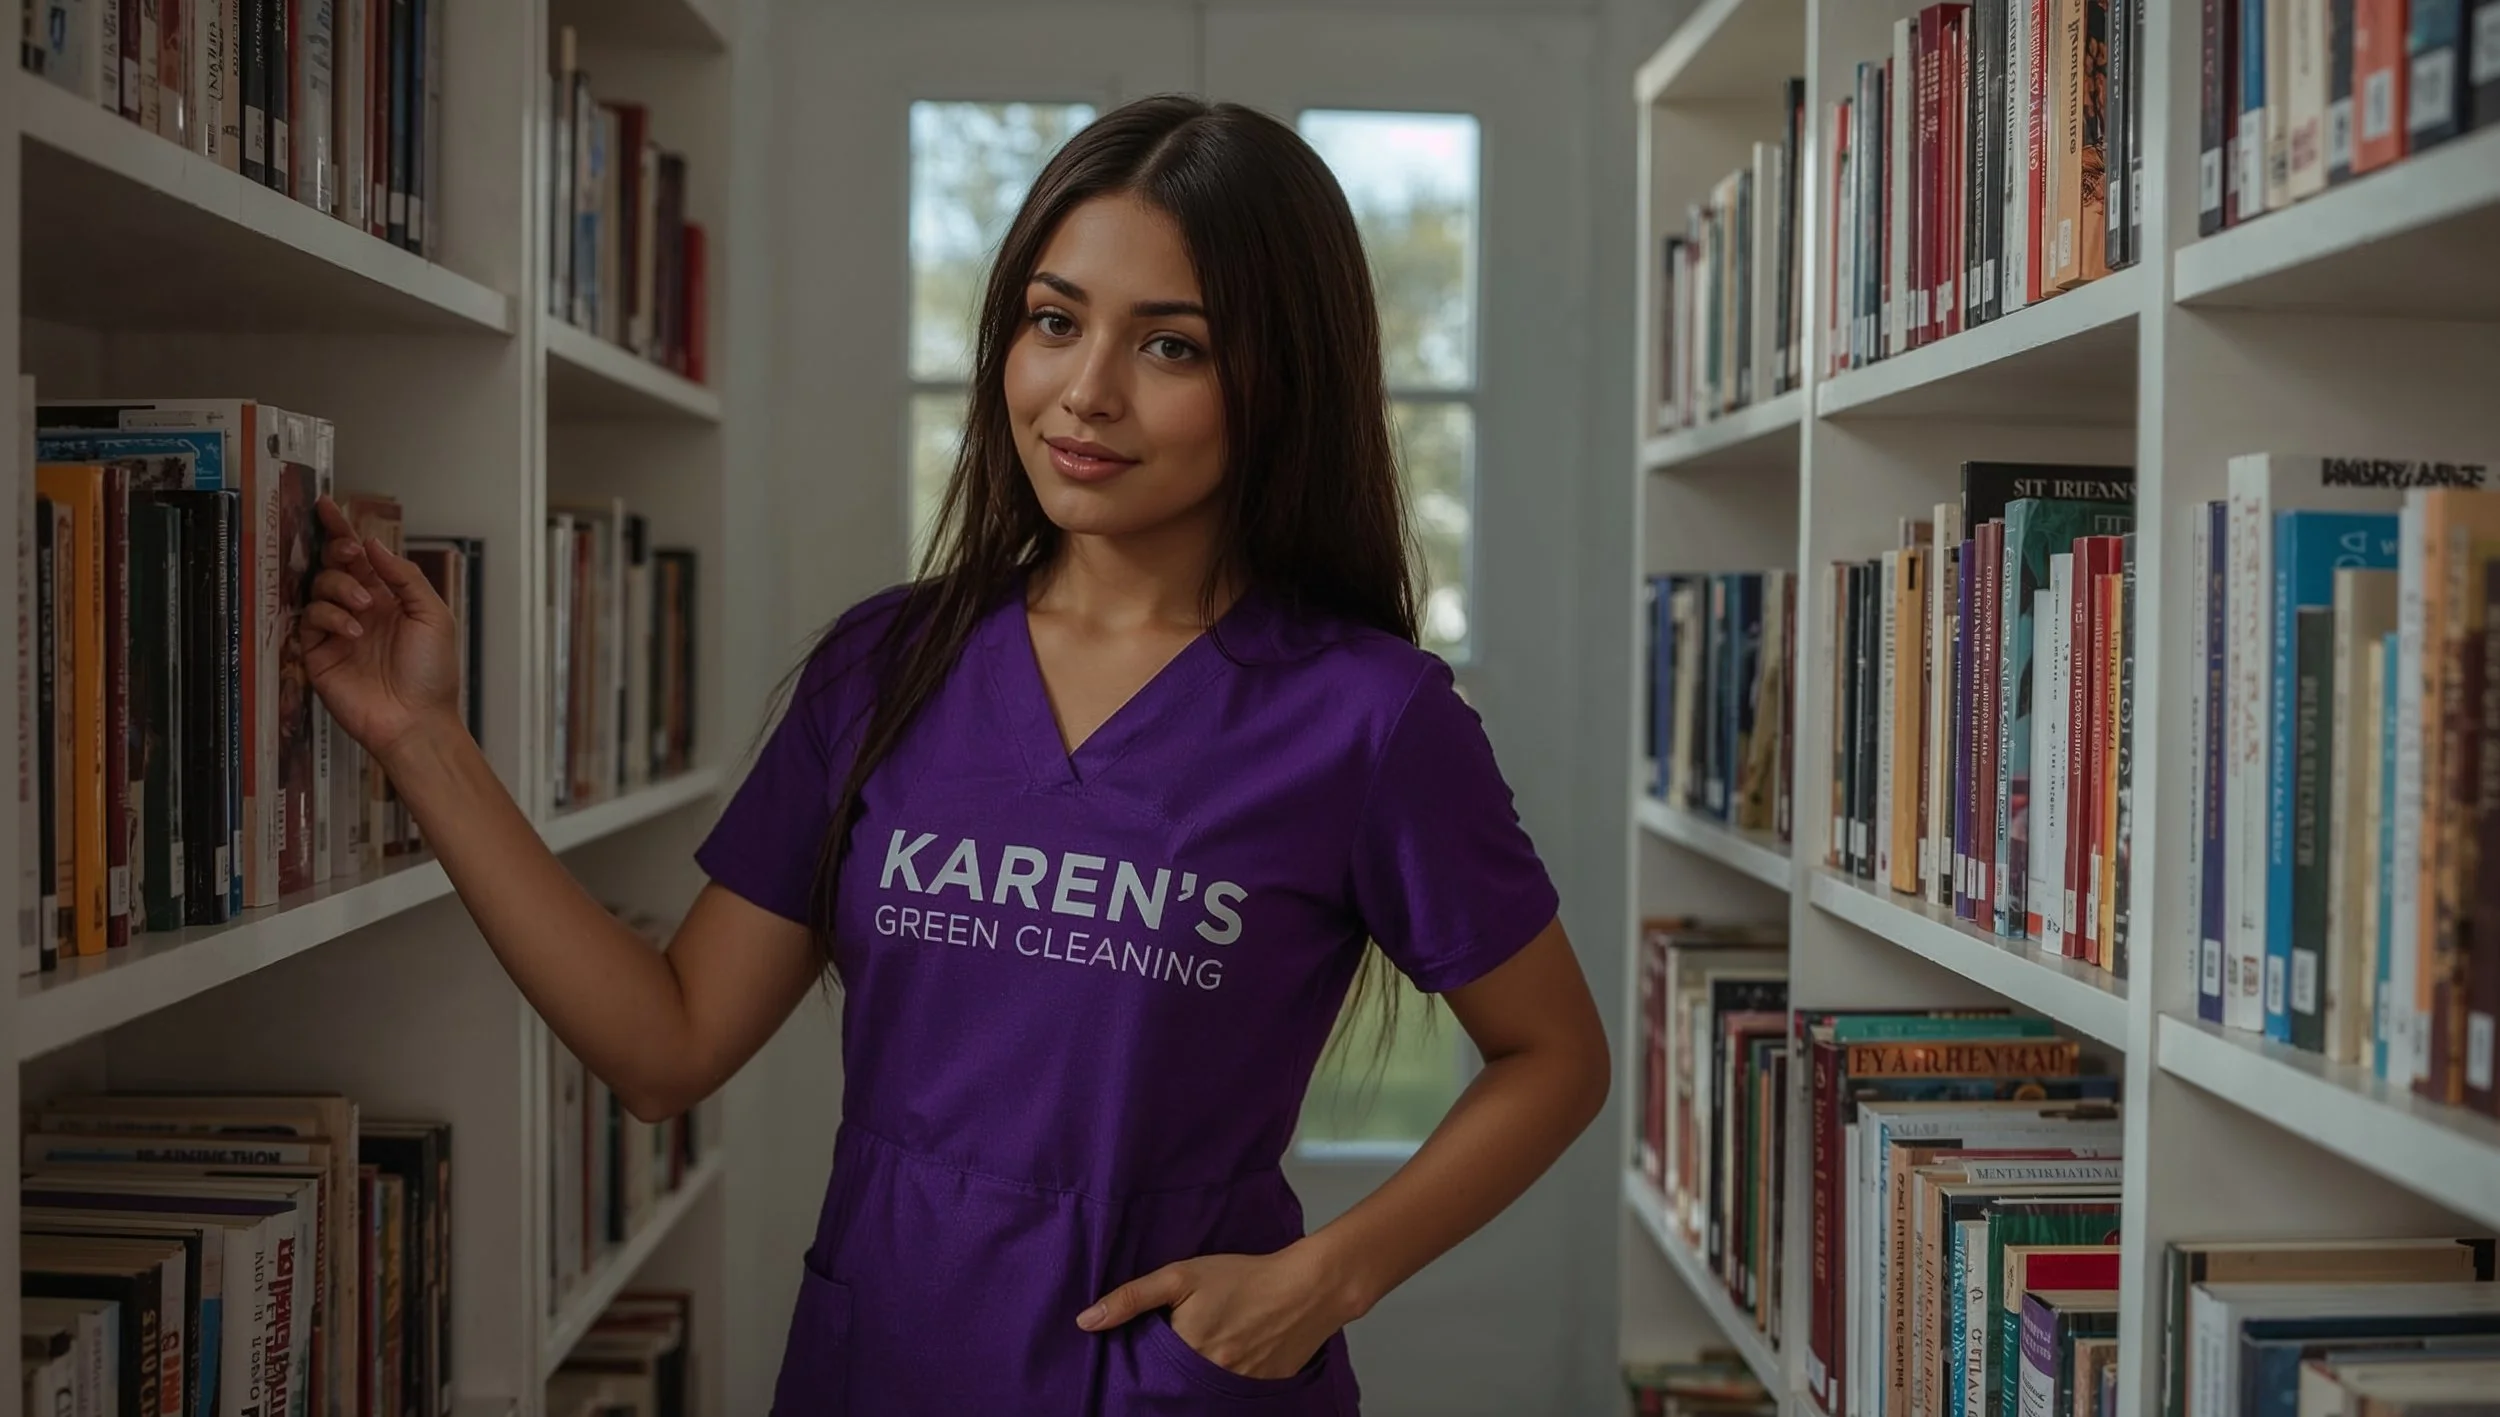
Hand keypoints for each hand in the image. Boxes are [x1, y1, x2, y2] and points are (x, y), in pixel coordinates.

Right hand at [298, 496, 464, 763]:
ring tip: (364, 609)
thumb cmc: (433, 673)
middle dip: (336, 552)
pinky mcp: (317, 653)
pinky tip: (352, 631)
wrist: (416, 720)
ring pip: (318, 588)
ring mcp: (335, 631)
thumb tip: (374, 544)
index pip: (359, 557)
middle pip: (332, 565)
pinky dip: (330, 618)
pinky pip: (309, 620)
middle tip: (348, 553)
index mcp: (388, 598)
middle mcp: (358, 609)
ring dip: (339, 589)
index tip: (326, 506)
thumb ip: (404, 577)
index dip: (340, 531)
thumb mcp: (433, 615)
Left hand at [1076, 1247, 1350, 1380]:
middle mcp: (1209, 1379)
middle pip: (1173, 1389)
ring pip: (1200, 1395)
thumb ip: (1132, 1298)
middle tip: (1166, 1360)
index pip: (1147, 1374)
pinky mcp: (1259, 1393)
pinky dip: (1221, 1388)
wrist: (1307, 1289)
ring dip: (1192, 1384)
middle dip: (1166, 1379)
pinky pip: (1229, 1398)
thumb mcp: (1181, 1277)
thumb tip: (1086, 1322)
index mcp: (1185, 1352)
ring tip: (1198, 1359)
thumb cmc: (1242, 1277)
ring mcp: (1237, 1390)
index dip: (1139, 1369)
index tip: (1134, 1362)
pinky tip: (1226, 1363)